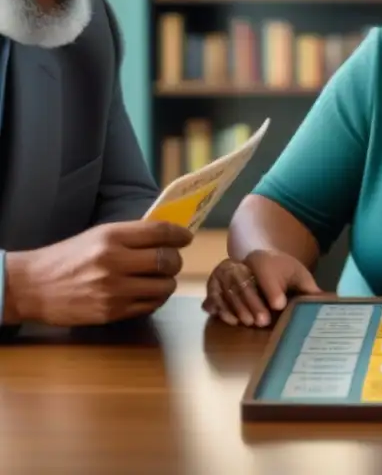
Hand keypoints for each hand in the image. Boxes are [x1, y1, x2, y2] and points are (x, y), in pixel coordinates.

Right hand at [6, 220, 191, 325]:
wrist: (32, 287)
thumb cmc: (68, 257)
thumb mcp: (97, 236)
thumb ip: (131, 236)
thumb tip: (168, 235)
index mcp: (111, 237)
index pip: (159, 232)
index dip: (180, 234)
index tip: (186, 237)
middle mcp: (114, 262)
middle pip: (168, 260)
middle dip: (175, 260)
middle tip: (171, 261)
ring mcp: (114, 289)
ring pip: (165, 286)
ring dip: (167, 282)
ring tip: (158, 279)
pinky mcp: (112, 312)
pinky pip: (150, 305)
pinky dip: (155, 299)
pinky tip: (146, 293)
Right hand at [202, 249, 320, 327]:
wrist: (257, 262)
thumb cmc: (282, 272)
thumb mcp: (298, 275)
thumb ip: (309, 287)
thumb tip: (331, 299)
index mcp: (262, 259)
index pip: (266, 273)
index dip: (272, 288)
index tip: (279, 304)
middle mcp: (240, 263)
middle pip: (245, 283)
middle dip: (253, 303)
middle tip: (263, 321)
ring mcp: (224, 273)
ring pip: (228, 290)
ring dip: (237, 308)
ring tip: (248, 323)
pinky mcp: (213, 283)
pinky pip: (213, 295)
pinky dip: (220, 308)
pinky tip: (231, 320)